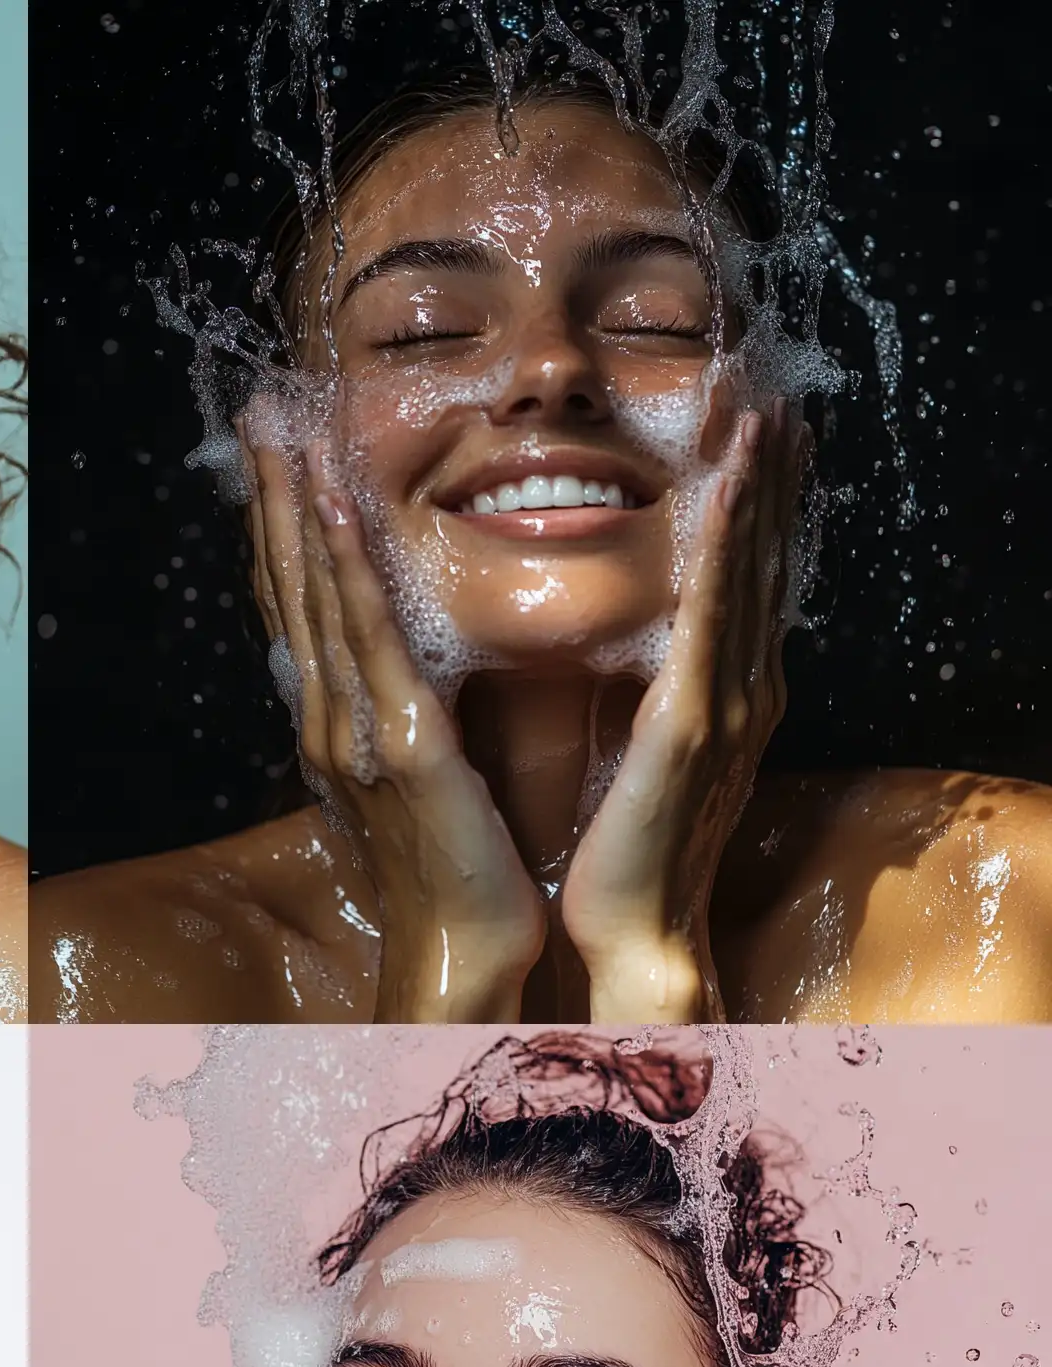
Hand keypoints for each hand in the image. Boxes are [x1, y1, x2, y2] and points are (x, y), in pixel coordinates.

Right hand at [246, 428, 545, 1020]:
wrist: (467, 951)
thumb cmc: (463, 876)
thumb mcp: (428, 783)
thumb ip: (410, 722)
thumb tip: (413, 678)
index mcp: (343, 724)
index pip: (306, 607)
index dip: (291, 527)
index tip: (284, 455)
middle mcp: (333, 718)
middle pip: (293, 587)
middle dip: (276, 495)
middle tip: (263, 410)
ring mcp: (358, 728)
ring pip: (315, 595)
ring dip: (298, 505)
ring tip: (284, 427)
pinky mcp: (403, 741)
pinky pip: (367, 635)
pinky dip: (342, 564)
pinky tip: (332, 501)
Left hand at [562, 398, 807, 1020]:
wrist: (632, 929)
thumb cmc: (626, 853)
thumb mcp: (643, 759)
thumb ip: (656, 701)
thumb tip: (644, 659)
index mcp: (725, 697)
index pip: (747, 583)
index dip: (758, 509)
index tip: (759, 440)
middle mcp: (743, 691)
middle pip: (764, 564)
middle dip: (772, 482)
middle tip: (778, 399)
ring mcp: (726, 703)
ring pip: (750, 574)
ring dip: (760, 491)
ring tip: (766, 415)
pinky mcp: (693, 722)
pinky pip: (714, 616)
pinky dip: (727, 549)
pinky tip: (732, 492)